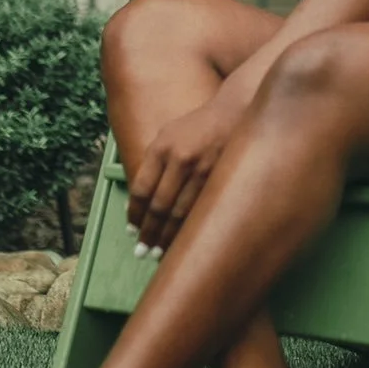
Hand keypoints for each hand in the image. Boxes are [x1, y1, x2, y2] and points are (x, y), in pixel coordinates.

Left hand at [126, 95, 241, 254]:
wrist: (237, 112)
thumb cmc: (198, 127)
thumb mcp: (168, 135)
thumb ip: (153, 164)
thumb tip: (137, 202)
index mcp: (162, 147)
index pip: (141, 189)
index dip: (134, 215)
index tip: (131, 231)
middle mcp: (180, 159)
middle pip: (158, 206)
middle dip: (148, 233)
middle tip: (141, 252)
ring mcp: (203, 171)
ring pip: (180, 214)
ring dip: (167, 238)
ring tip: (158, 254)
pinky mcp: (221, 180)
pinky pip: (201, 212)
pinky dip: (189, 230)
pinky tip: (183, 242)